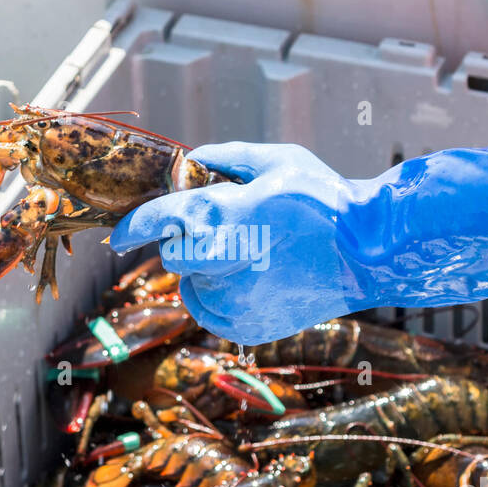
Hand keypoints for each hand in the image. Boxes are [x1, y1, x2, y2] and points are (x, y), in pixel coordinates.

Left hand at [110, 141, 487, 344]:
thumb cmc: (326, 201)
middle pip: (176, 258)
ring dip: (208, 272)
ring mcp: (238, 300)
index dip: (135, 227)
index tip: (119, 236)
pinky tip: (257, 281)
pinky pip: (213, 312)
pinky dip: (223, 298)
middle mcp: (227, 261)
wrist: (368, 254)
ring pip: (195, 287)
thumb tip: (193, 162)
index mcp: (229, 214)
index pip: (162, 220)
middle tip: (223, 235)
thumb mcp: (280, 160)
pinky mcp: (249, 327)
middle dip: (187, 246)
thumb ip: (229, 159)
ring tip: (254, 257)